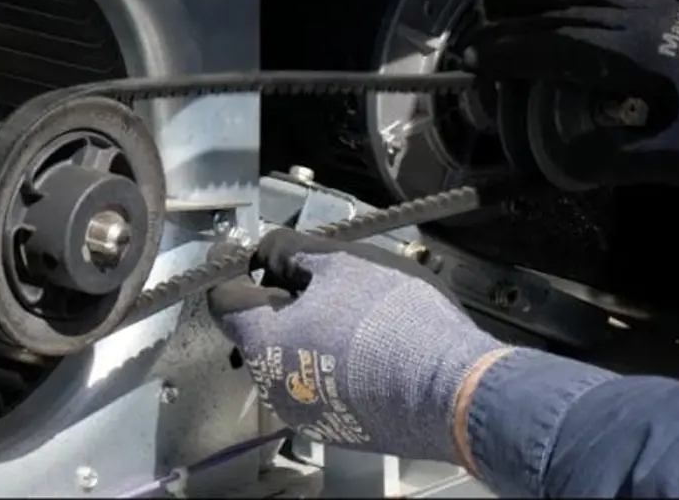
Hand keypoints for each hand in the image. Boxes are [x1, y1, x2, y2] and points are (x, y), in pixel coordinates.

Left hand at [207, 229, 505, 463]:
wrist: (455, 391)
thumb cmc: (393, 322)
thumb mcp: (339, 263)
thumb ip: (291, 251)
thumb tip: (270, 251)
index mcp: (262, 342)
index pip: (223, 300)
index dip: (235, 269)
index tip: (249, 254)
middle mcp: (274, 386)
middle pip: (260, 330)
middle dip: (283, 299)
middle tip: (319, 275)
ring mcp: (308, 414)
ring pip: (293, 358)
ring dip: (313, 330)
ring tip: (356, 309)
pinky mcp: (343, 428)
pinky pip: (324, 384)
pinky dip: (337, 360)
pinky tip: (372, 343)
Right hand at [461, 0, 678, 191]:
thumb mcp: (674, 163)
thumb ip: (612, 158)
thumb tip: (564, 161)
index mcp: (627, 59)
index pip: (547, 49)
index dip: (504, 54)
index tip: (474, 61)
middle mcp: (637, 26)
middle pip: (558, 12)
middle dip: (511, 23)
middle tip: (480, 38)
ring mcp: (662, 15)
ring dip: (543, 4)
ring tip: (514, 11)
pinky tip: (583, 0)